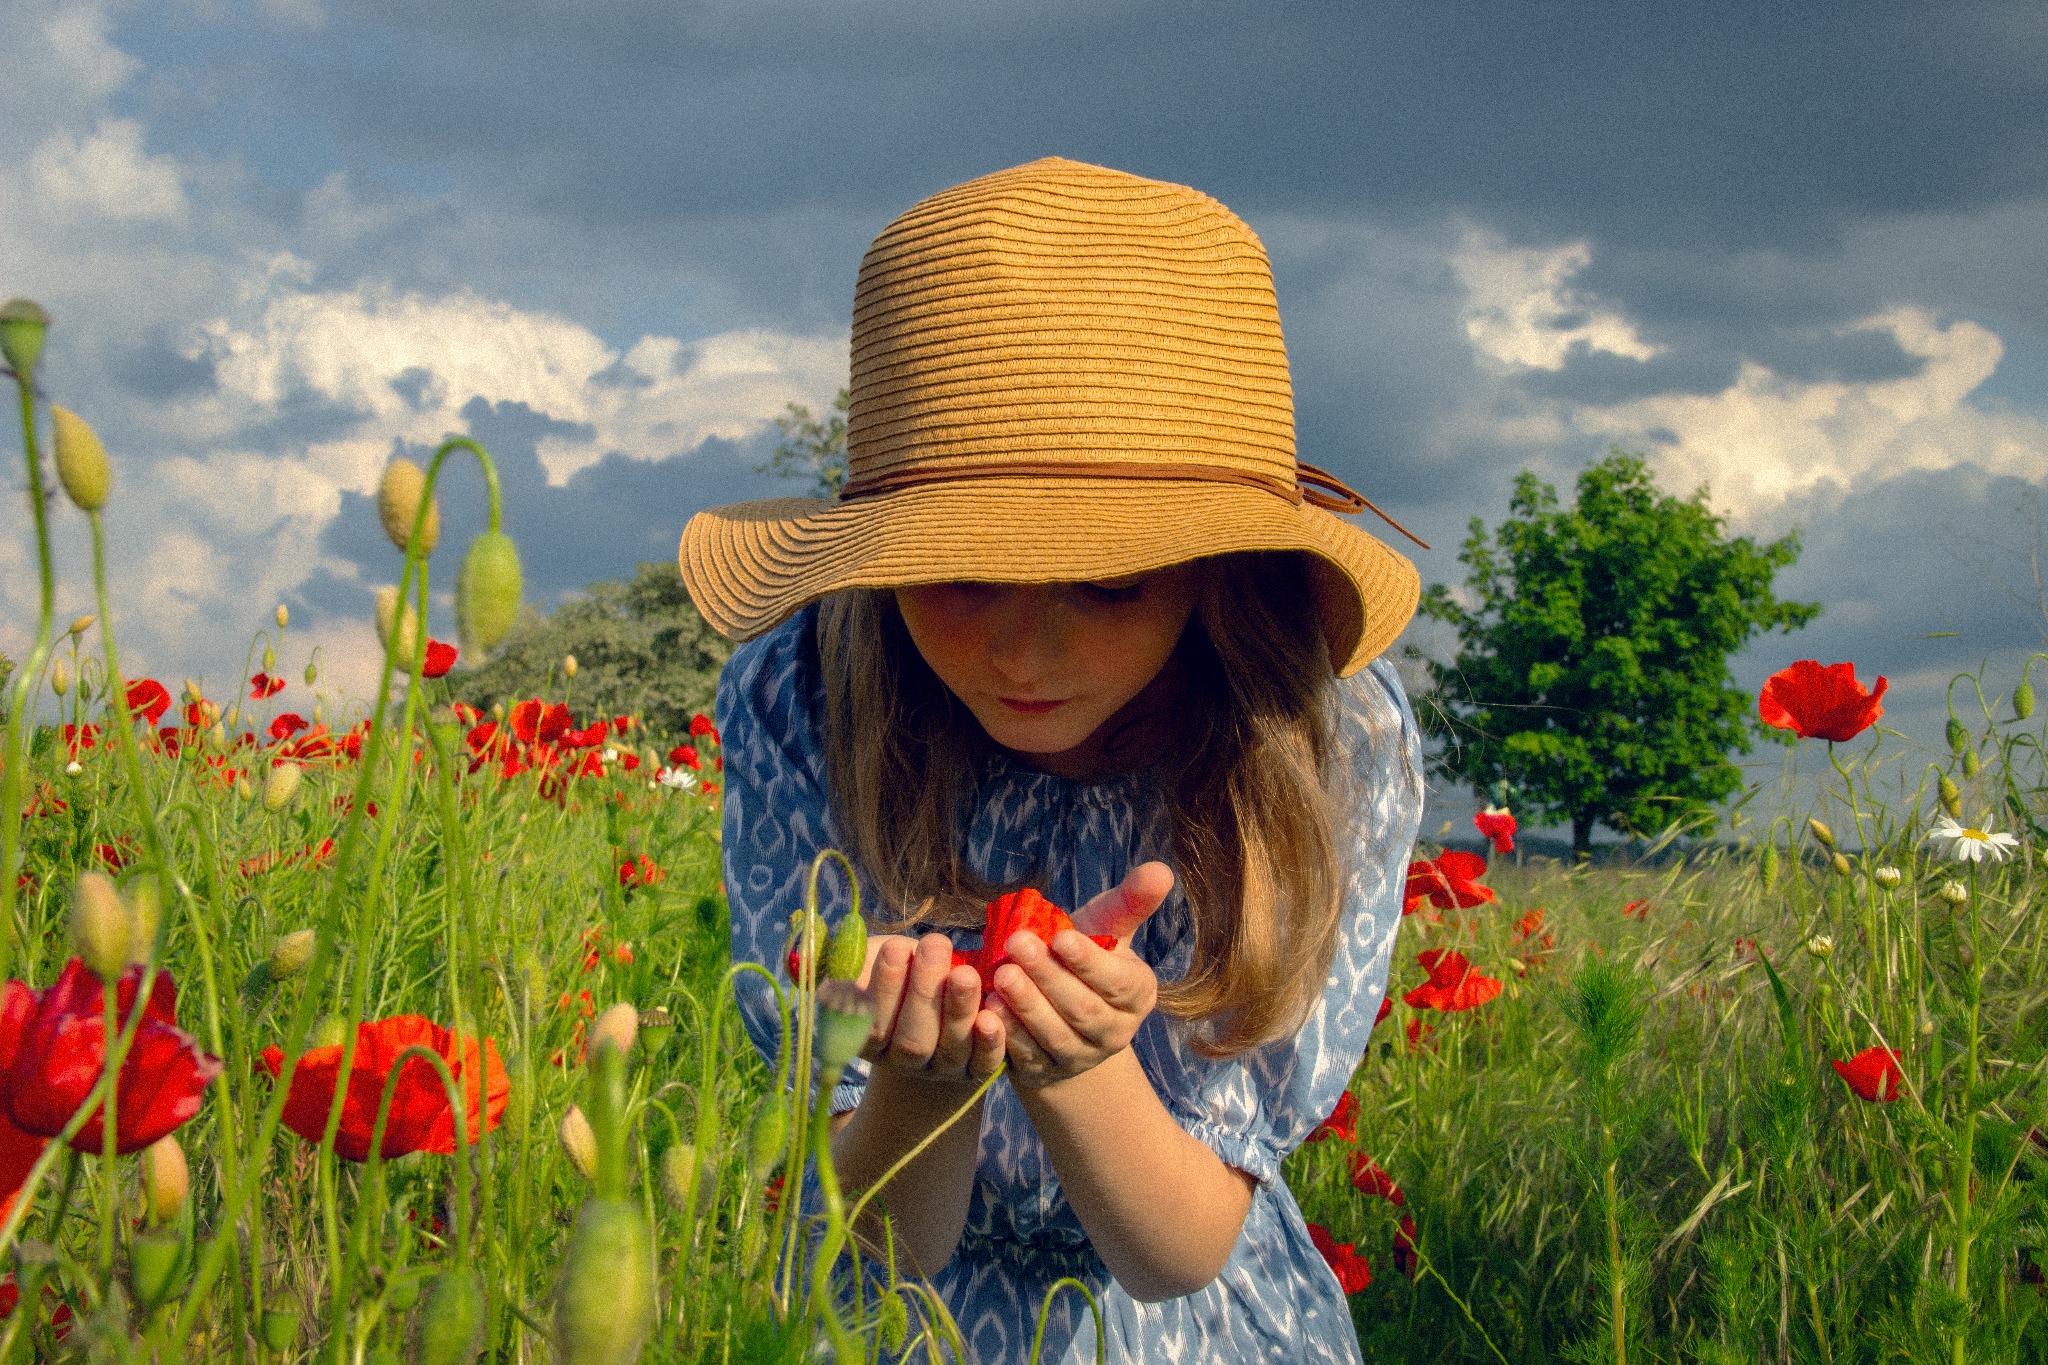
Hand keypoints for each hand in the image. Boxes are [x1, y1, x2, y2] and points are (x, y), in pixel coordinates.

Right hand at [858, 933, 1005, 1086]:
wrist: (942, 1001)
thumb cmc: (900, 971)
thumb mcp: (869, 961)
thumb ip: (844, 958)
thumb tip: (811, 953)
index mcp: (869, 1040)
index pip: (871, 1023)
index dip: (884, 987)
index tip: (895, 947)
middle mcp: (904, 1061)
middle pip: (912, 1040)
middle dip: (924, 991)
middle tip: (934, 945)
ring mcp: (942, 1069)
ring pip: (949, 1048)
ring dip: (958, 1010)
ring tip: (965, 973)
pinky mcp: (977, 1069)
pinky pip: (984, 1064)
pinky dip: (990, 1042)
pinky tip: (992, 1014)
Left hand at [987, 862, 1172, 1088]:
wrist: (1057, 1007)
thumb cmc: (1081, 955)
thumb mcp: (1106, 927)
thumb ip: (1130, 902)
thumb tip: (1161, 869)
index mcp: (1137, 994)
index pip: (1118, 982)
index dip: (1089, 962)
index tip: (1060, 937)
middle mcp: (1115, 1032)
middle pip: (1083, 1009)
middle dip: (1049, 977)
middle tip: (1017, 944)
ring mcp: (1081, 1057)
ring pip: (1055, 1035)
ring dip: (1027, 1006)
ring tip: (1001, 975)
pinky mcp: (1046, 1072)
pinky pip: (1027, 1057)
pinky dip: (1008, 1036)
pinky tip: (987, 1011)